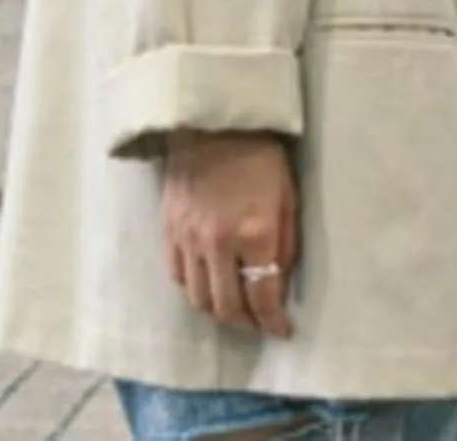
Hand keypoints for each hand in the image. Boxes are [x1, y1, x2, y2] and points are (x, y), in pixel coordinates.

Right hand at [160, 129, 296, 338]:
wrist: (214, 125)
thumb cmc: (261, 157)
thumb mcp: (288, 197)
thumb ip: (285, 244)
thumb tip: (279, 284)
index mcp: (255, 233)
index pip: (262, 295)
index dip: (273, 321)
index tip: (281, 331)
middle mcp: (218, 243)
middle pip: (226, 306)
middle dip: (245, 322)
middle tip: (258, 323)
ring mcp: (188, 239)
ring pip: (198, 298)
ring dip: (218, 311)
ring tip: (234, 309)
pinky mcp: (168, 231)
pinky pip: (178, 277)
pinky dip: (194, 289)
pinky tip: (208, 284)